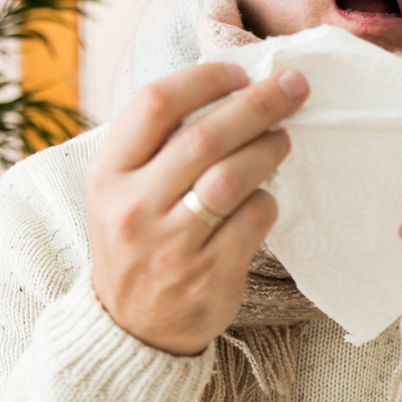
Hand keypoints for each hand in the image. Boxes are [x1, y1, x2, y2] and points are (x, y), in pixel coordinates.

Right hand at [87, 63, 307, 355]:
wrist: (130, 329)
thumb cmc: (137, 242)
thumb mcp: (121, 191)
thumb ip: (158, 145)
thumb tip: (229, 88)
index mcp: (107, 173)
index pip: (155, 104)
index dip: (204, 78)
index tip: (240, 73)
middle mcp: (133, 207)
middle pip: (204, 136)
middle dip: (258, 104)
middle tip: (294, 88)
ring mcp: (171, 244)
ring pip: (233, 177)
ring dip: (269, 149)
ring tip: (284, 139)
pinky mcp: (208, 274)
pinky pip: (253, 220)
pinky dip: (267, 201)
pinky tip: (266, 197)